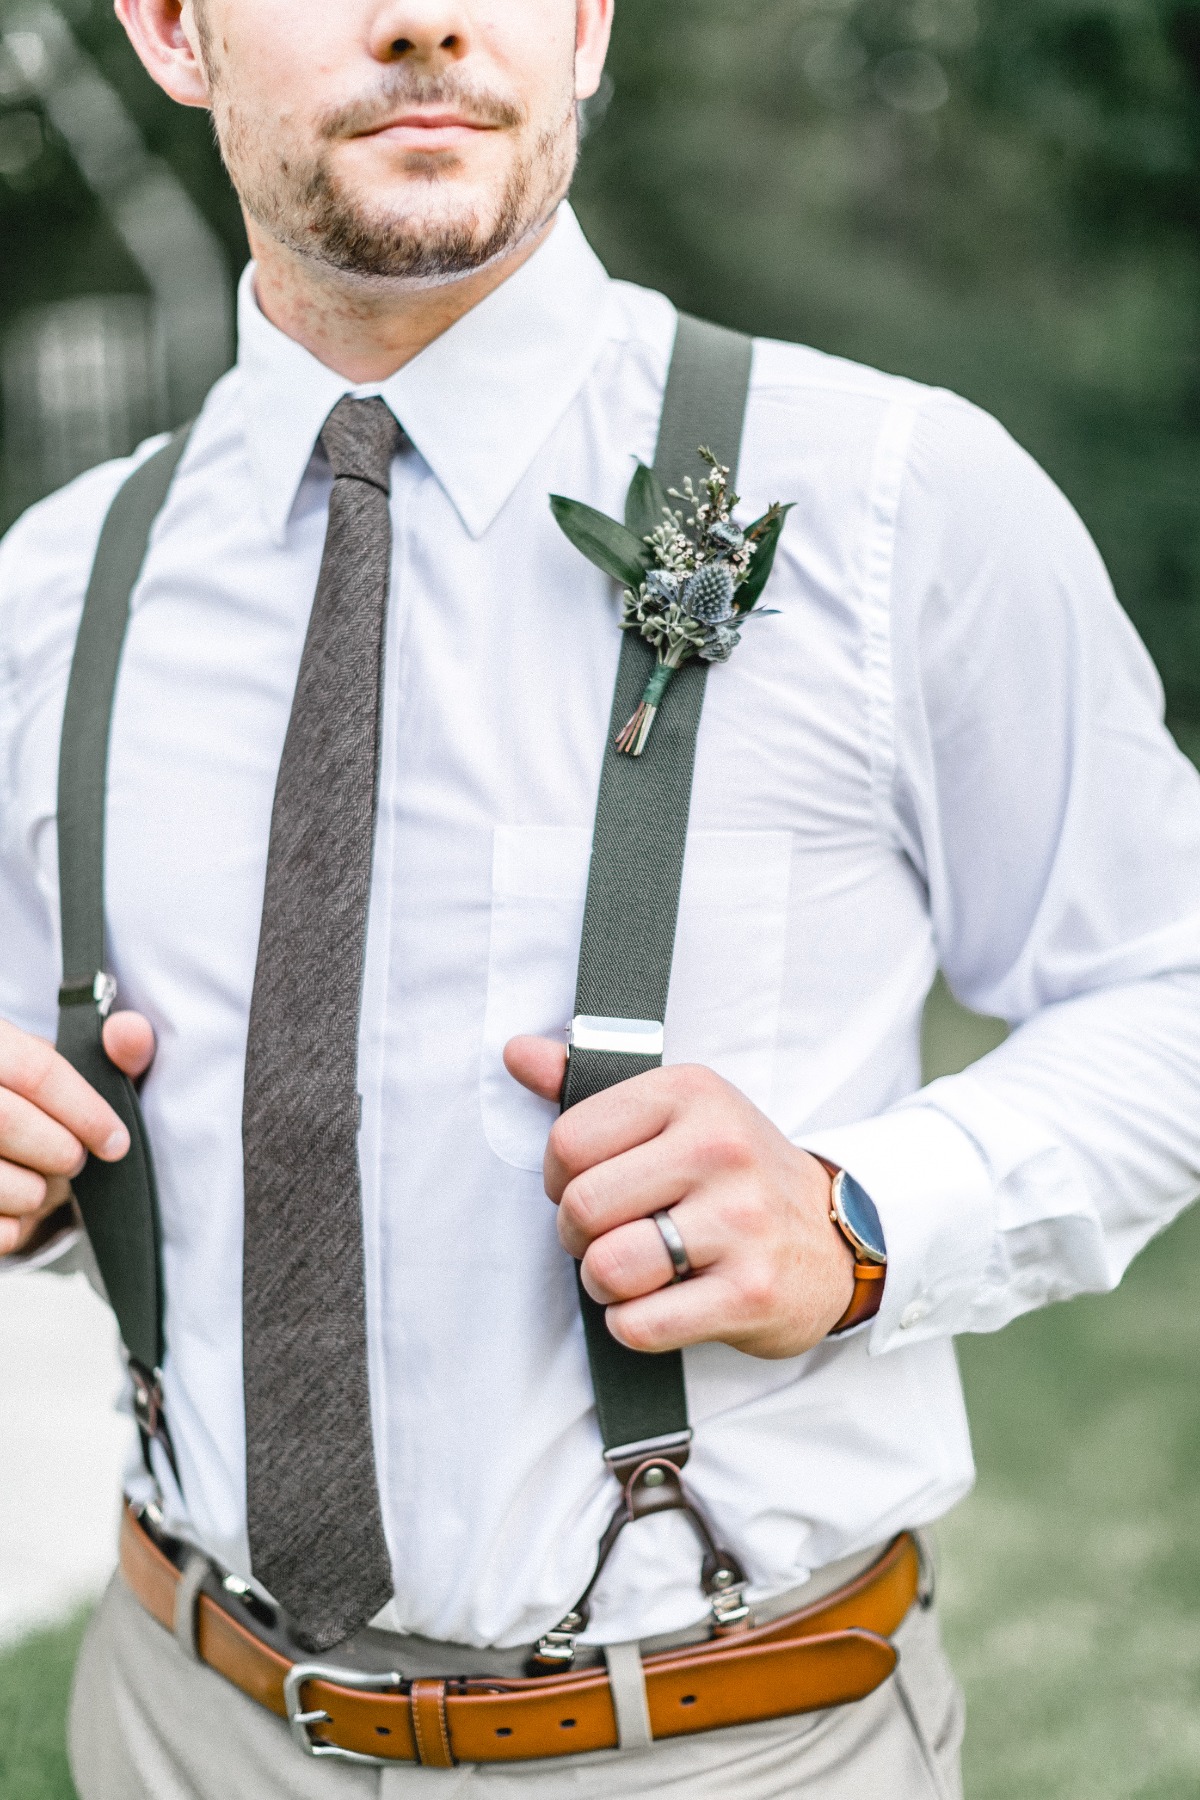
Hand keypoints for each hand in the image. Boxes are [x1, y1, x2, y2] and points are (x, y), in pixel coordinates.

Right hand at [0, 1012, 156, 1256]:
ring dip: (34, 1193)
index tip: (116, 1142)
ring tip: (36, 1181)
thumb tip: (133, 1032)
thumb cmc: (26, 1102)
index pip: (35, 1071)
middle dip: (59, 1151)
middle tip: (73, 1161)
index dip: (85, 1111)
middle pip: (8, 1122)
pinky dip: (10, 1227)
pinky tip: (11, 1209)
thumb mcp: (61, 1067)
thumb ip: (109, 1052)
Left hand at [503, 1038, 854, 1359]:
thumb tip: (515, 1053)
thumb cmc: (732, 1172)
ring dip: (604, 1283)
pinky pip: (641, 1324)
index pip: (568, 1140)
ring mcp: (742, 1221)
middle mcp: (721, 1148)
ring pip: (608, 1267)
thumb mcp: (673, 1110)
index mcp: (692, 1093)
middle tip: (609, 1235)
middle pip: (582, 1207)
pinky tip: (662, 1304)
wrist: (834, 1234)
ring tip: (635, 1270)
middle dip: (577, 1235)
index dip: (559, 1177)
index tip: (591, 1185)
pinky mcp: (752, 1292)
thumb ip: (587, 1085)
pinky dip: (633, 1325)